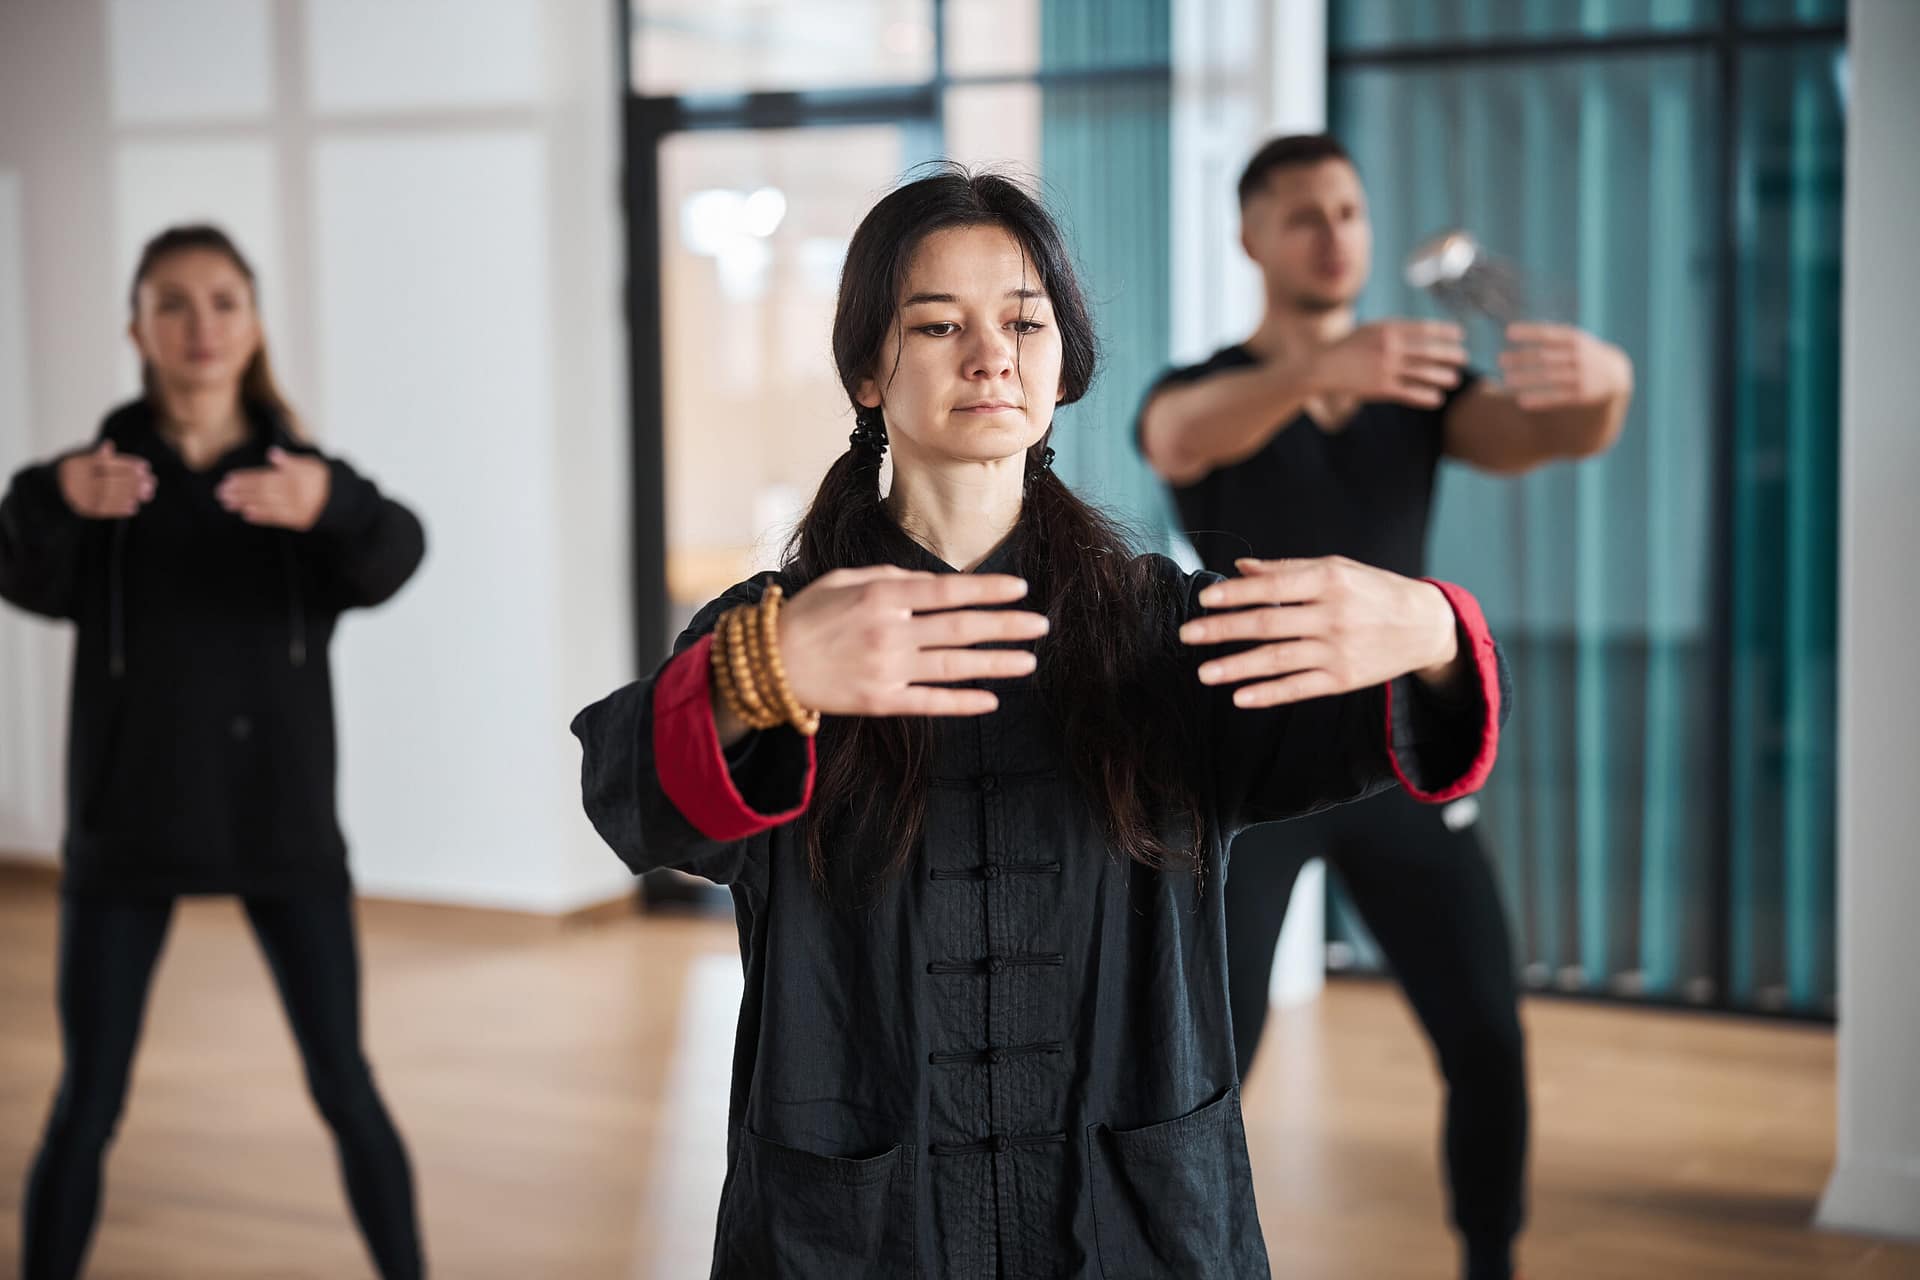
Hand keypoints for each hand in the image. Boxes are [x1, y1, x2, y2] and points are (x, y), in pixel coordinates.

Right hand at [57, 441, 153, 518]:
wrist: (49, 490)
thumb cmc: (68, 470)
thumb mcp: (76, 457)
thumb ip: (94, 454)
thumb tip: (109, 445)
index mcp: (78, 465)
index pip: (108, 463)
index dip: (128, 465)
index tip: (145, 466)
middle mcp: (79, 480)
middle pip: (111, 480)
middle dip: (134, 481)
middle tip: (152, 482)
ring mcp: (80, 495)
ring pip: (109, 495)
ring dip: (131, 495)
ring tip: (147, 494)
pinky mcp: (82, 509)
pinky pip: (102, 510)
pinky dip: (118, 509)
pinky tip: (133, 508)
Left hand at [216, 447, 330, 529]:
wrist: (339, 498)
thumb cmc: (320, 478)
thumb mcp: (308, 464)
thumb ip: (290, 461)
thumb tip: (272, 453)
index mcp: (293, 477)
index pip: (264, 477)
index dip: (246, 478)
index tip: (229, 479)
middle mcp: (292, 493)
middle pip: (261, 491)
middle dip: (240, 492)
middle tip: (221, 493)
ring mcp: (294, 507)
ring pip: (266, 505)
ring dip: (245, 504)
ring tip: (228, 503)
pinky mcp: (297, 520)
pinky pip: (276, 518)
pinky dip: (261, 517)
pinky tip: (246, 514)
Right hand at [778, 567, 1049, 716]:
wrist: (767, 664)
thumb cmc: (806, 615)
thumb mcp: (843, 580)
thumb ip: (889, 578)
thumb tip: (930, 582)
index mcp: (882, 597)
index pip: (948, 591)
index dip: (988, 590)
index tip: (1020, 587)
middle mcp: (890, 632)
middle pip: (961, 628)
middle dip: (1006, 625)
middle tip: (1041, 624)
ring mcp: (886, 670)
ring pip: (953, 666)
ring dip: (996, 663)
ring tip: (1028, 661)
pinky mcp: (880, 701)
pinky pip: (929, 702)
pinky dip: (961, 702)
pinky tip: (990, 699)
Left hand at [1178, 556, 1458, 707]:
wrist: (1425, 625)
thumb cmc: (1372, 590)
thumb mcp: (1336, 569)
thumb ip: (1286, 569)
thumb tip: (1239, 568)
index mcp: (1329, 580)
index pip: (1272, 587)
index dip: (1235, 593)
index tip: (1204, 599)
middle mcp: (1332, 615)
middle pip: (1267, 624)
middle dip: (1223, 630)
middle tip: (1187, 635)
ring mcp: (1338, 650)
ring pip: (1277, 660)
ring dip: (1236, 667)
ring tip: (1203, 673)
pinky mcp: (1342, 679)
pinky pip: (1298, 688)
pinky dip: (1268, 694)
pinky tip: (1239, 697)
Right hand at [1309, 320, 1467, 409]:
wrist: (1321, 367)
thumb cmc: (1346, 347)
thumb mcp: (1369, 330)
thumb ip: (1392, 330)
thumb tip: (1419, 331)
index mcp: (1387, 329)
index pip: (1424, 328)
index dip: (1444, 332)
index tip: (1459, 334)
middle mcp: (1389, 346)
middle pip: (1428, 350)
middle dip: (1449, 353)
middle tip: (1464, 357)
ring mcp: (1386, 367)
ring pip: (1422, 372)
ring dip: (1442, 376)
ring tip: (1454, 379)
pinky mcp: (1380, 388)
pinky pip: (1409, 392)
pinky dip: (1425, 396)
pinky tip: (1437, 399)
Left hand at [1498, 323, 1631, 410]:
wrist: (1615, 374)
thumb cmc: (1584, 353)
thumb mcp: (1574, 339)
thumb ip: (1551, 336)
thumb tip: (1513, 331)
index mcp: (1575, 338)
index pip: (1548, 333)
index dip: (1529, 332)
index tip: (1508, 333)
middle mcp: (1579, 355)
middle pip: (1545, 356)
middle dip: (1522, 358)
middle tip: (1500, 360)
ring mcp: (1581, 375)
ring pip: (1549, 377)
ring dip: (1527, 379)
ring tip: (1507, 380)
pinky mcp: (1583, 394)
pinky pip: (1558, 397)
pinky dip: (1540, 399)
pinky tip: (1522, 401)